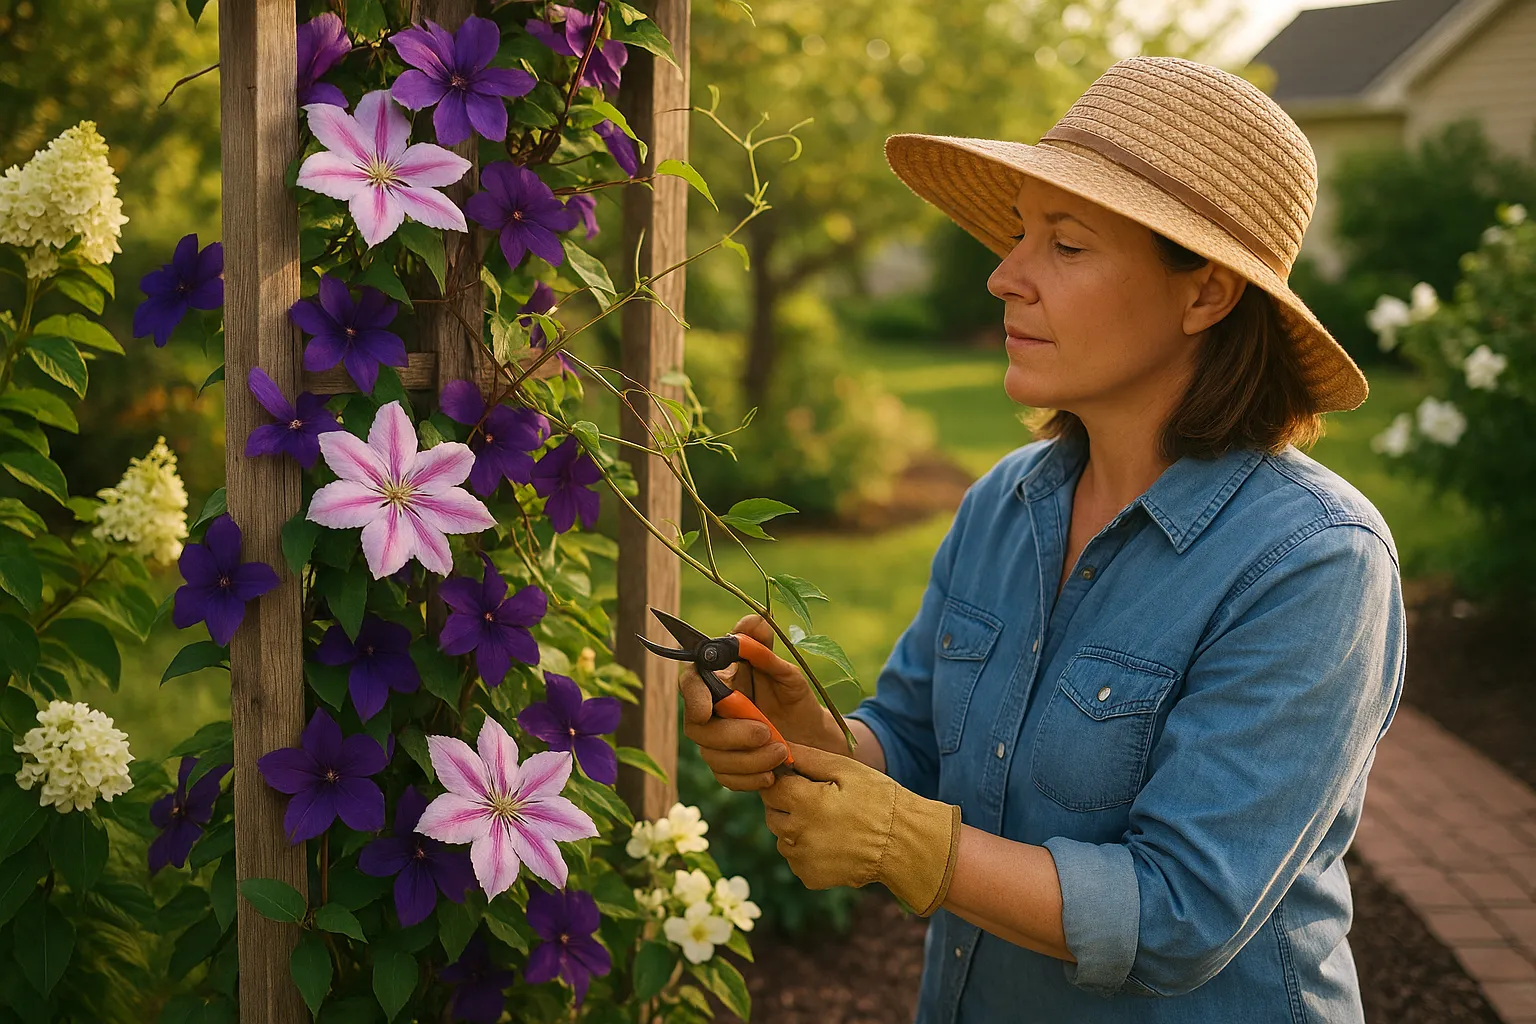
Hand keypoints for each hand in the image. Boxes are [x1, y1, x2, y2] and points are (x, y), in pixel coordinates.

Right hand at [680, 614, 839, 791]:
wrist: (813, 736)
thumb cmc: (793, 698)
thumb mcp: (787, 671)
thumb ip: (766, 649)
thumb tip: (754, 621)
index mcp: (719, 682)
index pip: (690, 684)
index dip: (692, 696)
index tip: (707, 708)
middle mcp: (711, 713)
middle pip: (697, 728)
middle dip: (731, 734)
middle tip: (766, 732)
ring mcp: (716, 744)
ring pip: (713, 757)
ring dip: (748, 758)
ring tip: (781, 751)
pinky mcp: (728, 770)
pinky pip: (727, 779)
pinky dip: (750, 778)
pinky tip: (772, 773)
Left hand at [760, 742, 961, 916]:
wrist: (904, 844)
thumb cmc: (878, 800)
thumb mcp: (846, 770)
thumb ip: (807, 758)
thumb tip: (779, 747)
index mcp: (803, 802)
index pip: (769, 787)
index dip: (782, 780)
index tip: (799, 779)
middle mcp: (796, 834)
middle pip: (772, 813)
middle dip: (787, 804)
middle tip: (818, 800)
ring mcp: (802, 859)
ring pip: (782, 837)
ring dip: (795, 828)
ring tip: (828, 821)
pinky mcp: (810, 877)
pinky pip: (796, 858)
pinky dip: (806, 849)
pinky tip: (832, 841)